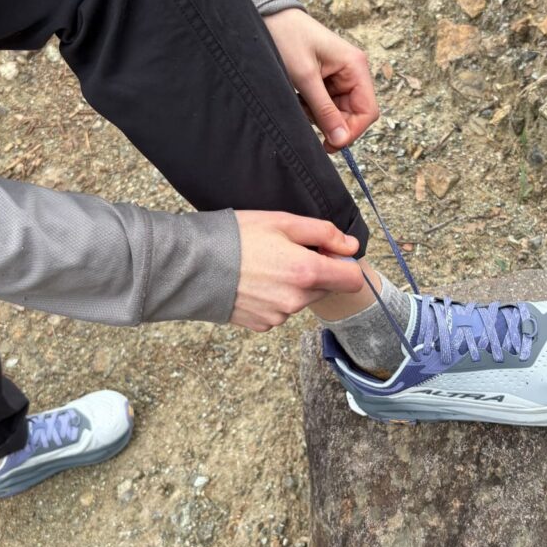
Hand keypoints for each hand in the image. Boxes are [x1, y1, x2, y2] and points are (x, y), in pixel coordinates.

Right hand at [231, 211, 363, 331]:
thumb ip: (324, 233)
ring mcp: (279, 315)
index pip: (353, 280)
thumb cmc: (237, 237)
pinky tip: (254, 281)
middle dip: (315, 271)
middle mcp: (297, 300)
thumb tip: (350, 246)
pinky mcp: (262, 324)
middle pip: (326, 288)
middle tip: (286, 252)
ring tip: (264, 265)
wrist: (194, 264)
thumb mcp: (284, 221)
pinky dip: (274, 297)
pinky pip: (280, 310)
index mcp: (307, 272)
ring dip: (293, 284)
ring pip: (302, 299)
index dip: (345, 262)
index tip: (327, 251)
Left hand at [264, 8, 378, 151]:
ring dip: (320, 116)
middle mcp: (354, 72)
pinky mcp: (329, 80)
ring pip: (339, 112)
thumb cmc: (288, 39)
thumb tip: (341, 140)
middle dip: (332, 123)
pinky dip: (314, 108)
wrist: (270, 17)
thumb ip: (325, 111)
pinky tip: (300, 98)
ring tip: (300, 102)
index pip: (367, 111)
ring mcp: (342, 76)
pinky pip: (328, 105)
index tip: (330, 144)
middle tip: (308, 120)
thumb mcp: (305, 78)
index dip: (352, 131)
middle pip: (354, 114)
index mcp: (355, 66)